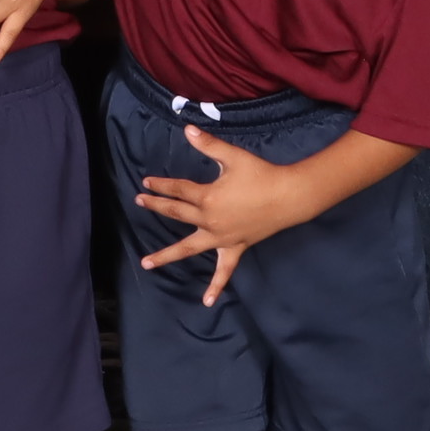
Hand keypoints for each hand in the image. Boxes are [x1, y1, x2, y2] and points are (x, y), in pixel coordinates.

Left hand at [131, 124, 320, 306]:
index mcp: (208, 197)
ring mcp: (222, 238)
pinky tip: (206, 301)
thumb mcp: (233, 157)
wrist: (289, 197)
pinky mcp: (235, 248)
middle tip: (140, 202)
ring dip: (167, 255)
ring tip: (146, 263)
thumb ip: (208, 145)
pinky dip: (215, 286)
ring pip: (189, 248)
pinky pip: (224, 270)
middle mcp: (210, 221)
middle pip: (177, 213)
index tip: (147, 182)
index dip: (162, 185)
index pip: (178, 189)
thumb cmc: (261, 175)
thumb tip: (187, 129)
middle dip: (157, 206)